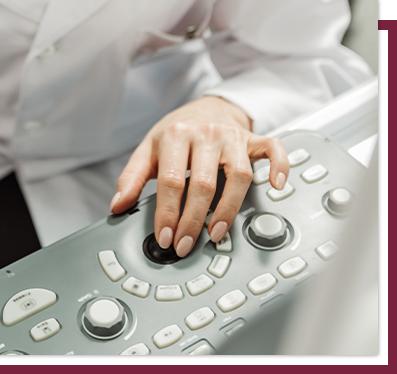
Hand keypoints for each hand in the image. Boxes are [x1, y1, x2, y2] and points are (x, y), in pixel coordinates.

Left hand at [110, 96, 288, 256]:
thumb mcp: (148, 150)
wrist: (205, 107)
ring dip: (228, 208)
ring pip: (237, 175)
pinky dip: (279, 166)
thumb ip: (131, 178)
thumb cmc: (176, 132)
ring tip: (216, 233)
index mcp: (176, 136)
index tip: (165, 236)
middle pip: (203, 184)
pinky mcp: (253, 139)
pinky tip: (277, 186)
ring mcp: (232, 137)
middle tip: (185, 244)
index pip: (171, 181)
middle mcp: (206, 135)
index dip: (168, 213)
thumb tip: (118, 206)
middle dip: (193, 220)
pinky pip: (273, 149)